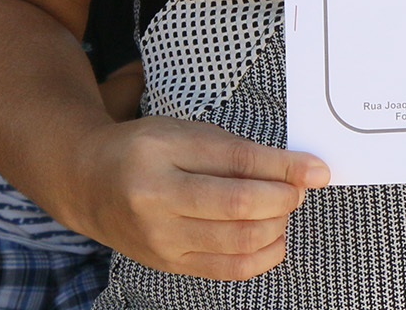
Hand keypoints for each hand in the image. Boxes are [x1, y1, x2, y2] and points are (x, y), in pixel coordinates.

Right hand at [72, 116, 327, 280]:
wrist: (89, 183)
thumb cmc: (144, 151)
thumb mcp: (186, 134)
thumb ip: (240, 152)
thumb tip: (300, 171)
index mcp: (158, 156)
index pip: (235, 164)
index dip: (284, 169)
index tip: (317, 170)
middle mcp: (154, 202)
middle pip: (238, 208)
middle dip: (282, 200)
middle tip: (296, 189)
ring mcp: (161, 241)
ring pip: (237, 243)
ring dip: (275, 227)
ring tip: (281, 209)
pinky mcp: (169, 265)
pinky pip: (227, 270)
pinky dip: (261, 256)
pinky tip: (271, 238)